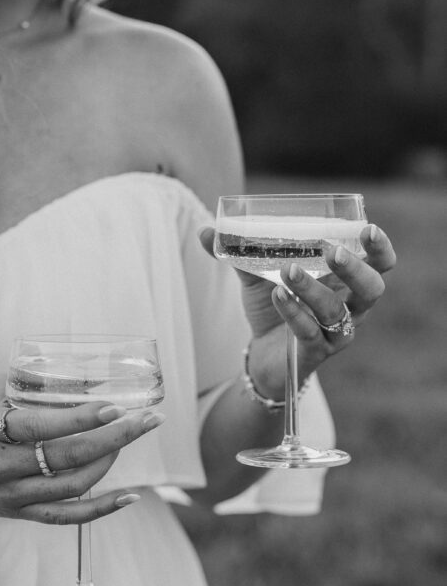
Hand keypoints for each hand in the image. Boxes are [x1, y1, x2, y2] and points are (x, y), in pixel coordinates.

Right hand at [0, 375, 163, 524]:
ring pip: (71, 487)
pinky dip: (100, 509)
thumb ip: (29, 381)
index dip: (82, 418)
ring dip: (110, 463)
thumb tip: (83, 374)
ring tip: (130, 437)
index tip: (116, 405)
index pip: (42, 426)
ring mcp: (9, 495)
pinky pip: (64, 518)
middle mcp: (0, 467)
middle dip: (115, 438)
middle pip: (67, 458)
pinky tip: (130, 497)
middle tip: (148, 419)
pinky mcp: (15, 514)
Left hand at [199, 223, 395, 397]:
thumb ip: (239, 252)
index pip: (380, 264)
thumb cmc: (273, 308)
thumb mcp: (256, 277)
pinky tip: (276, 295)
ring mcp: (334, 334)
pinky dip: (293, 312)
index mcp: (345, 282)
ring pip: (337, 312)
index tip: (368, 229)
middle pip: (372, 288)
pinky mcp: (314, 353)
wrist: (262, 356)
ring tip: (289, 270)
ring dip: (313, 289)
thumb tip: (205, 230)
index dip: (380, 248)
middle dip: (356, 268)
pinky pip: (310, 333)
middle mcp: (349, 308)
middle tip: (333, 251)